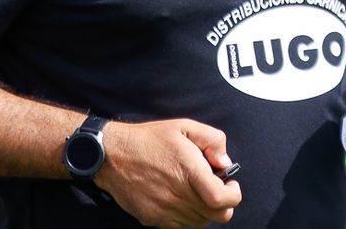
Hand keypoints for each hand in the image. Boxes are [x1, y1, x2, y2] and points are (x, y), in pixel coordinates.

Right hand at [94, 119, 241, 227]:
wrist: (112, 155)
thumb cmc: (149, 139)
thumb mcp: (185, 127)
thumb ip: (213, 140)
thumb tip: (225, 163)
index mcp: (189, 172)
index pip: (221, 201)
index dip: (233, 196)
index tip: (231, 185)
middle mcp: (178, 196)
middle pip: (216, 216)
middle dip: (223, 203)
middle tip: (217, 188)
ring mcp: (164, 211)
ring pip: (199, 222)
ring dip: (205, 210)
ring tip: (196, 191)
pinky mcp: (152, 218)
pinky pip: (180, 226)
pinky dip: (187, 216)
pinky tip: (180, 198)